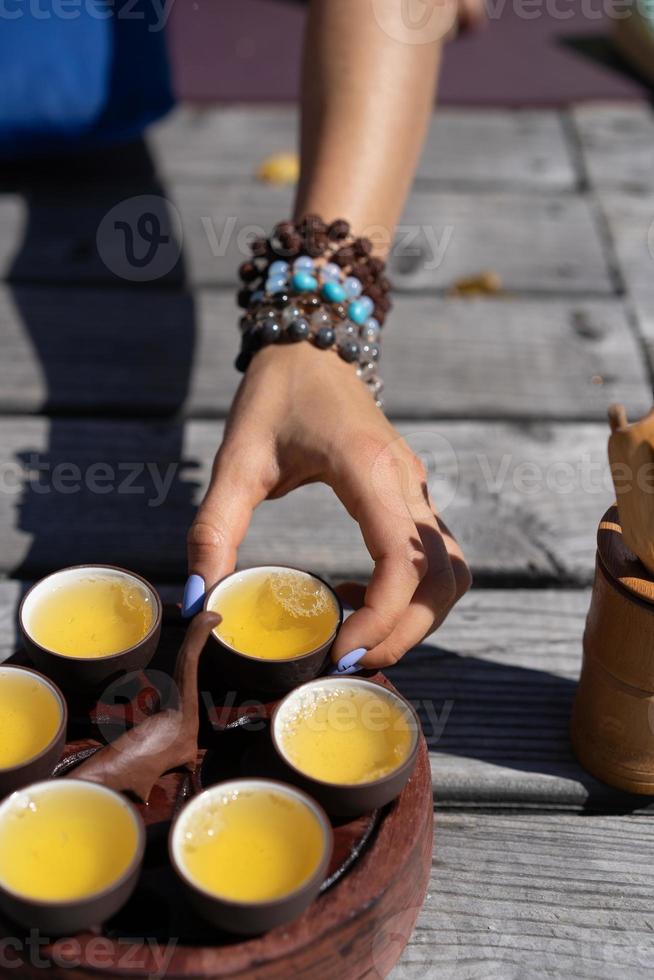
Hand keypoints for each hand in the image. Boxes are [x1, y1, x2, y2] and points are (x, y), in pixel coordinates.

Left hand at [186, 342, 469, 668]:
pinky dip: (414, 594)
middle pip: (443, 577)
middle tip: (350, 662)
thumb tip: (199, 600)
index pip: (404, 559)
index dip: (382, 615)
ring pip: (452, 571)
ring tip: (360, 638)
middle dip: (405, 632)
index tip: (341, 649)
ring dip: (419, 618)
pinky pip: (437, 558)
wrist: (313, 343)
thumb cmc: (277, 393)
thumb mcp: (236, 458)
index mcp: (368, 469)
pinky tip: (356, 596)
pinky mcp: (413, 495)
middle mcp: (406, 481)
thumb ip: (214, 528)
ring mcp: (417, 488)